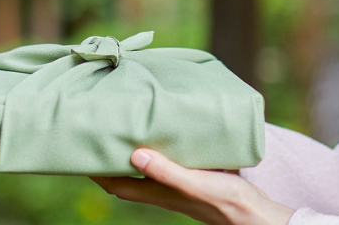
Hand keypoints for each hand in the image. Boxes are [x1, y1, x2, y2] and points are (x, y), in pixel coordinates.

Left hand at [91, 148, 295, 224]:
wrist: (258, 216)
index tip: (80, 149)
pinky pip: (168, 160)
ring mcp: (180, 184)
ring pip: (147, 166)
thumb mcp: (198, 184)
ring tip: (126, 123)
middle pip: (126, 175)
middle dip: (110, 156)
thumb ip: (168, 172)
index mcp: (160, 193)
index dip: (95, 171)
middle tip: (100, 129)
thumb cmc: (229, 202)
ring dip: (134, 149)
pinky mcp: (195, 176)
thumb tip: (134, 154)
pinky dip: (160, 146)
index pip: (116, 184)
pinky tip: (166, 130)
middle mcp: (165, 189)